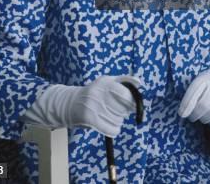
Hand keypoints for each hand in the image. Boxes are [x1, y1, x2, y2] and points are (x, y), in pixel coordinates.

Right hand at [24, 75, 140, 137]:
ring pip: (119, 120)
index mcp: (105, 82)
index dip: (132, 102)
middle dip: (123, 112)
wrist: (70, 103)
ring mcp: (93, 105)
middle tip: (116, 111)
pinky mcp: (89, 118)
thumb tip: (139, 83)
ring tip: (108, 116)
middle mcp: (99, 92)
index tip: (130, 106)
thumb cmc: (93, 92)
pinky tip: (109, 125)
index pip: (127, 95)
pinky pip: (112, 129)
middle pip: (124, 109)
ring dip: (117, 121)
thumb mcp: (106, 81)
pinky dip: (114, 130)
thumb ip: (124, 80)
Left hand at [178, 64, 209, 124]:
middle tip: (191, 117)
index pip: (194, 90)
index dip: (186, 103)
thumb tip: (182, 112)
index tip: (181, 113)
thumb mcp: (201, 80)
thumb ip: (192, 92)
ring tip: (201, 117)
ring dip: (204, 118)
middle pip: (204, 104)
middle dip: (195, 114)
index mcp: (205, 77)